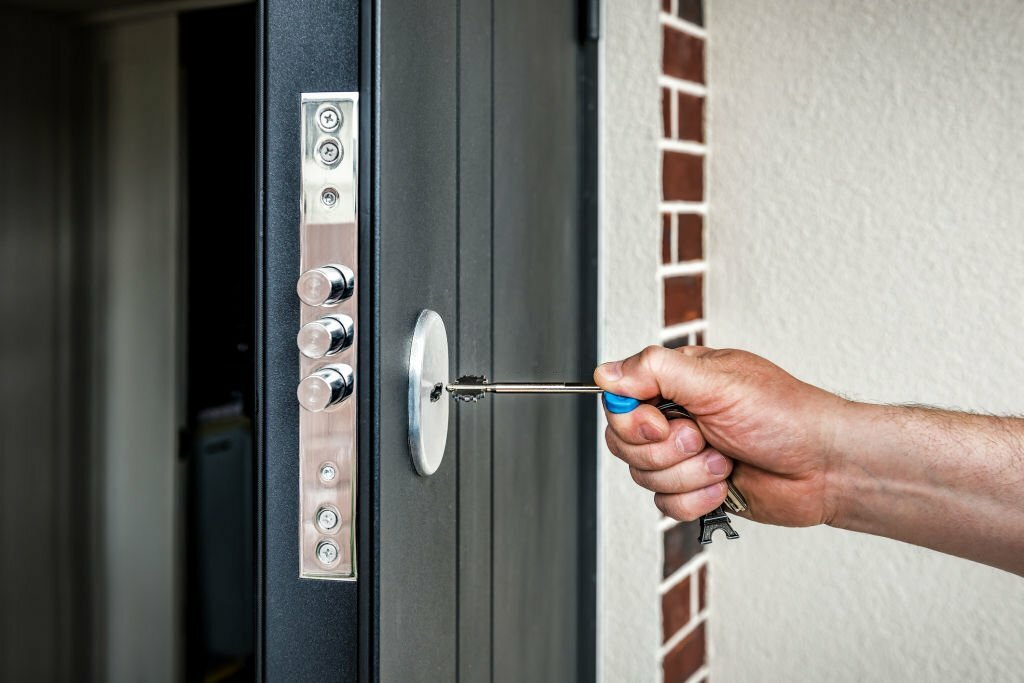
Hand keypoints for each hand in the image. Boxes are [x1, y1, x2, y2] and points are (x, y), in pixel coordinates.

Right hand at [595, 346, 847, 526]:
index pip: (620, 400)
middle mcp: (676, 416)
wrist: (824, 468)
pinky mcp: (695, 489)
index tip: (664, 423)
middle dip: (666, 451)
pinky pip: (666, 504)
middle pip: (624, 442)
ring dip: (688, 475)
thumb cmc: (785, 416)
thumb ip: (655, 371)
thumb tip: (606, 372)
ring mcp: (684, 455)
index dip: (633, 419)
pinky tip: (725, 484)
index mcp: (677, 382)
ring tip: (724, 460)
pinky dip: (697, 499)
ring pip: (645, 477)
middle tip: (703, 439)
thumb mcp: (717, 382)